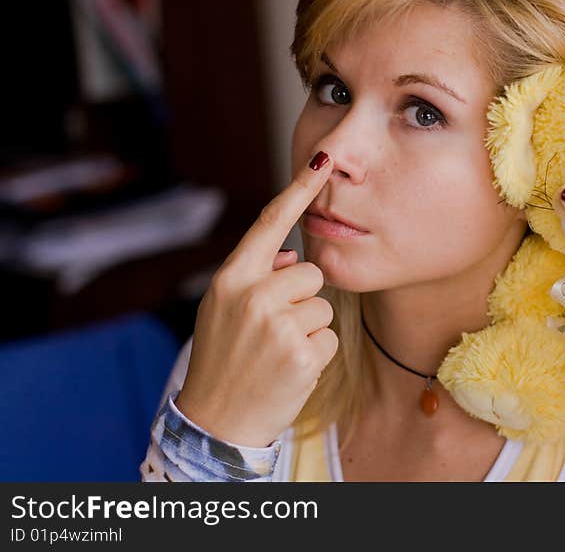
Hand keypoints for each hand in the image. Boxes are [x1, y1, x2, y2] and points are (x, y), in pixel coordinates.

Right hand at [174, 151, 338, 447]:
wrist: (217, 421)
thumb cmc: (224, 359)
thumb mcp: (224, 311)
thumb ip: (256, 279)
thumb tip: (291, 257)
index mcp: (231, 279)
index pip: (269, 223)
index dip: (298, 190)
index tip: (322, 161)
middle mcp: (252, 295)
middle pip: (311, 273)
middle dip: (303, 298)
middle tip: (276, 330)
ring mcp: (277, 325)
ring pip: (323, 306)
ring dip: (310, 328)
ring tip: (279, 351)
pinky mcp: (302, 353)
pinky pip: (329, 337)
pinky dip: (317, 355)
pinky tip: (291, 369)